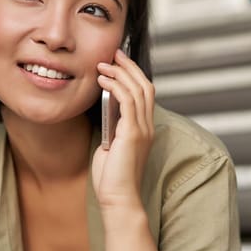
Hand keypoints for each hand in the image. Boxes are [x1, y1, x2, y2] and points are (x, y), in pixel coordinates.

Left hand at [93, 49, 154, 209]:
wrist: (118, 197)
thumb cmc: (112, 177)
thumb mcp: (111, 145)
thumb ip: (112, 127)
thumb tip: (104, 109)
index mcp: (145, 129)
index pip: (145, 93)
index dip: (133, 74)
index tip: (118, 61)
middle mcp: (148, 126)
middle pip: (144, 85)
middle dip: (129, 66)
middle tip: (114, 53)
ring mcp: (142, 129)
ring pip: (137, 89)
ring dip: (119, 73)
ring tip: (103, 64)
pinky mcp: (132, 134)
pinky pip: (128, 101)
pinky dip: (115, 86)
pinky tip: (103, 80)